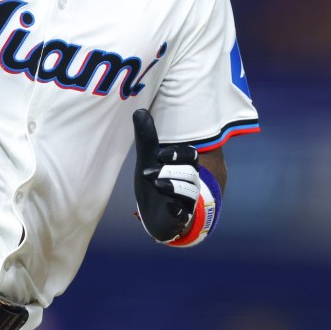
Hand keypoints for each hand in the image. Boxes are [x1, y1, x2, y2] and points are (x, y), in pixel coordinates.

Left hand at [132, 109, 200, 242]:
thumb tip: (139, 110)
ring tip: (157, 185)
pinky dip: (178, 212)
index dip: (178, 154)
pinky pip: (184, 215)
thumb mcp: (146, 160)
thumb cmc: (153, 182)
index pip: (191, 156)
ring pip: (190, 192)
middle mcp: (189, 183)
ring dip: (173, 187)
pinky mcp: (180, 219)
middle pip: (191, 173)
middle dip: (170, 171)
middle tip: (147, 173)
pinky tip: (169, 207)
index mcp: (183, 166)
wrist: (153, 215)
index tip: (160, 155)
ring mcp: (186, 202)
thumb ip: (146, 139)